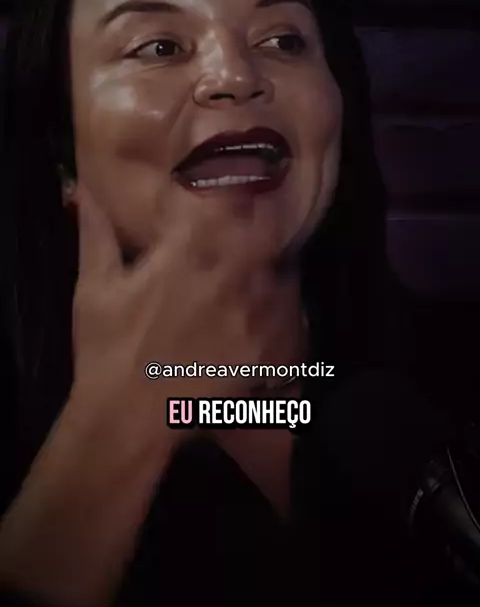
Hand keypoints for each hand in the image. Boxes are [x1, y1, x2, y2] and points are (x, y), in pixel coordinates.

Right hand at [71, 184, 288, 440]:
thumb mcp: (93, 287)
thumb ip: (96, 232)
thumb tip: (82, 186)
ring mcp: (249, 318)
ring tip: (259, 274)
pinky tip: (267, 312)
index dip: (237, 191)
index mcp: (184, 257)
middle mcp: (225, 280)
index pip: (226, 203)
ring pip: (281, 275)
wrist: (125, 419)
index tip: (239, 187)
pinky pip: (290, 320)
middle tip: (255, 229)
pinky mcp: (263, 352)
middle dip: (261, 229)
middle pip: (264, 236)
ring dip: (272, 269)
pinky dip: (284, 310)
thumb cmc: (106, 349)